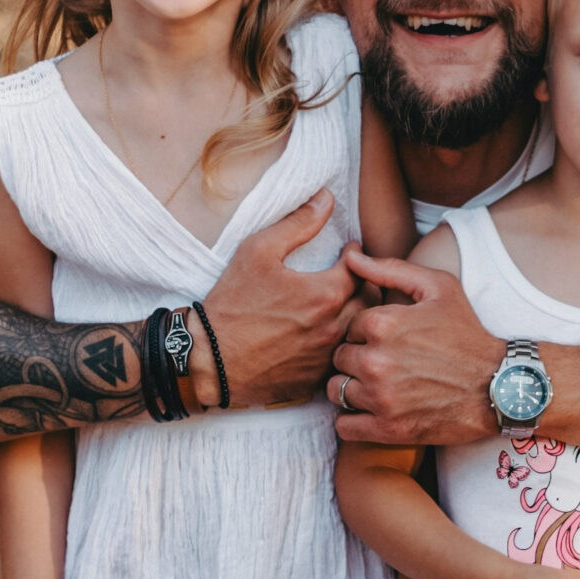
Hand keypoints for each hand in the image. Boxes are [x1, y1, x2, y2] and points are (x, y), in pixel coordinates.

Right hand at [197, 193, 360, 410]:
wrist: (209, 361)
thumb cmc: (232, 304)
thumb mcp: (258, 251)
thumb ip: (298, 223)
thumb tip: (326, 198)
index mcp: (326, 294)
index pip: (363, 270)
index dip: (358, 256)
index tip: (349, 250)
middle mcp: (334, 328)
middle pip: (370, 301)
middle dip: (366, 283)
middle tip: (353, 274)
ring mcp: (327, 358)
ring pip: (359, 331)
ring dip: (356, 313)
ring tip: (342, 302)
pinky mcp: (316, 379)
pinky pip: (341, 357)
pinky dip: (339, 342)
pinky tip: (324, 333)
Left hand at [329, 247, 504, 446]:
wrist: (498, 385)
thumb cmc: (467, 333)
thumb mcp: (438, 287)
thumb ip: (389, 269)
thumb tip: (350, 256)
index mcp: (383, 323)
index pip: (349, 327)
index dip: (366, 333)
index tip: (387, 340)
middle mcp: (376, 361)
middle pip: (339, 359)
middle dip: (356, 359)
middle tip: (383, 363)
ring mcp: (380, 397)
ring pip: (336, 391)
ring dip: (351, 389)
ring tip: (377, 386)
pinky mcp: (387, 429)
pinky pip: (344, 426)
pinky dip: (353, 420)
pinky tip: (372, 411)